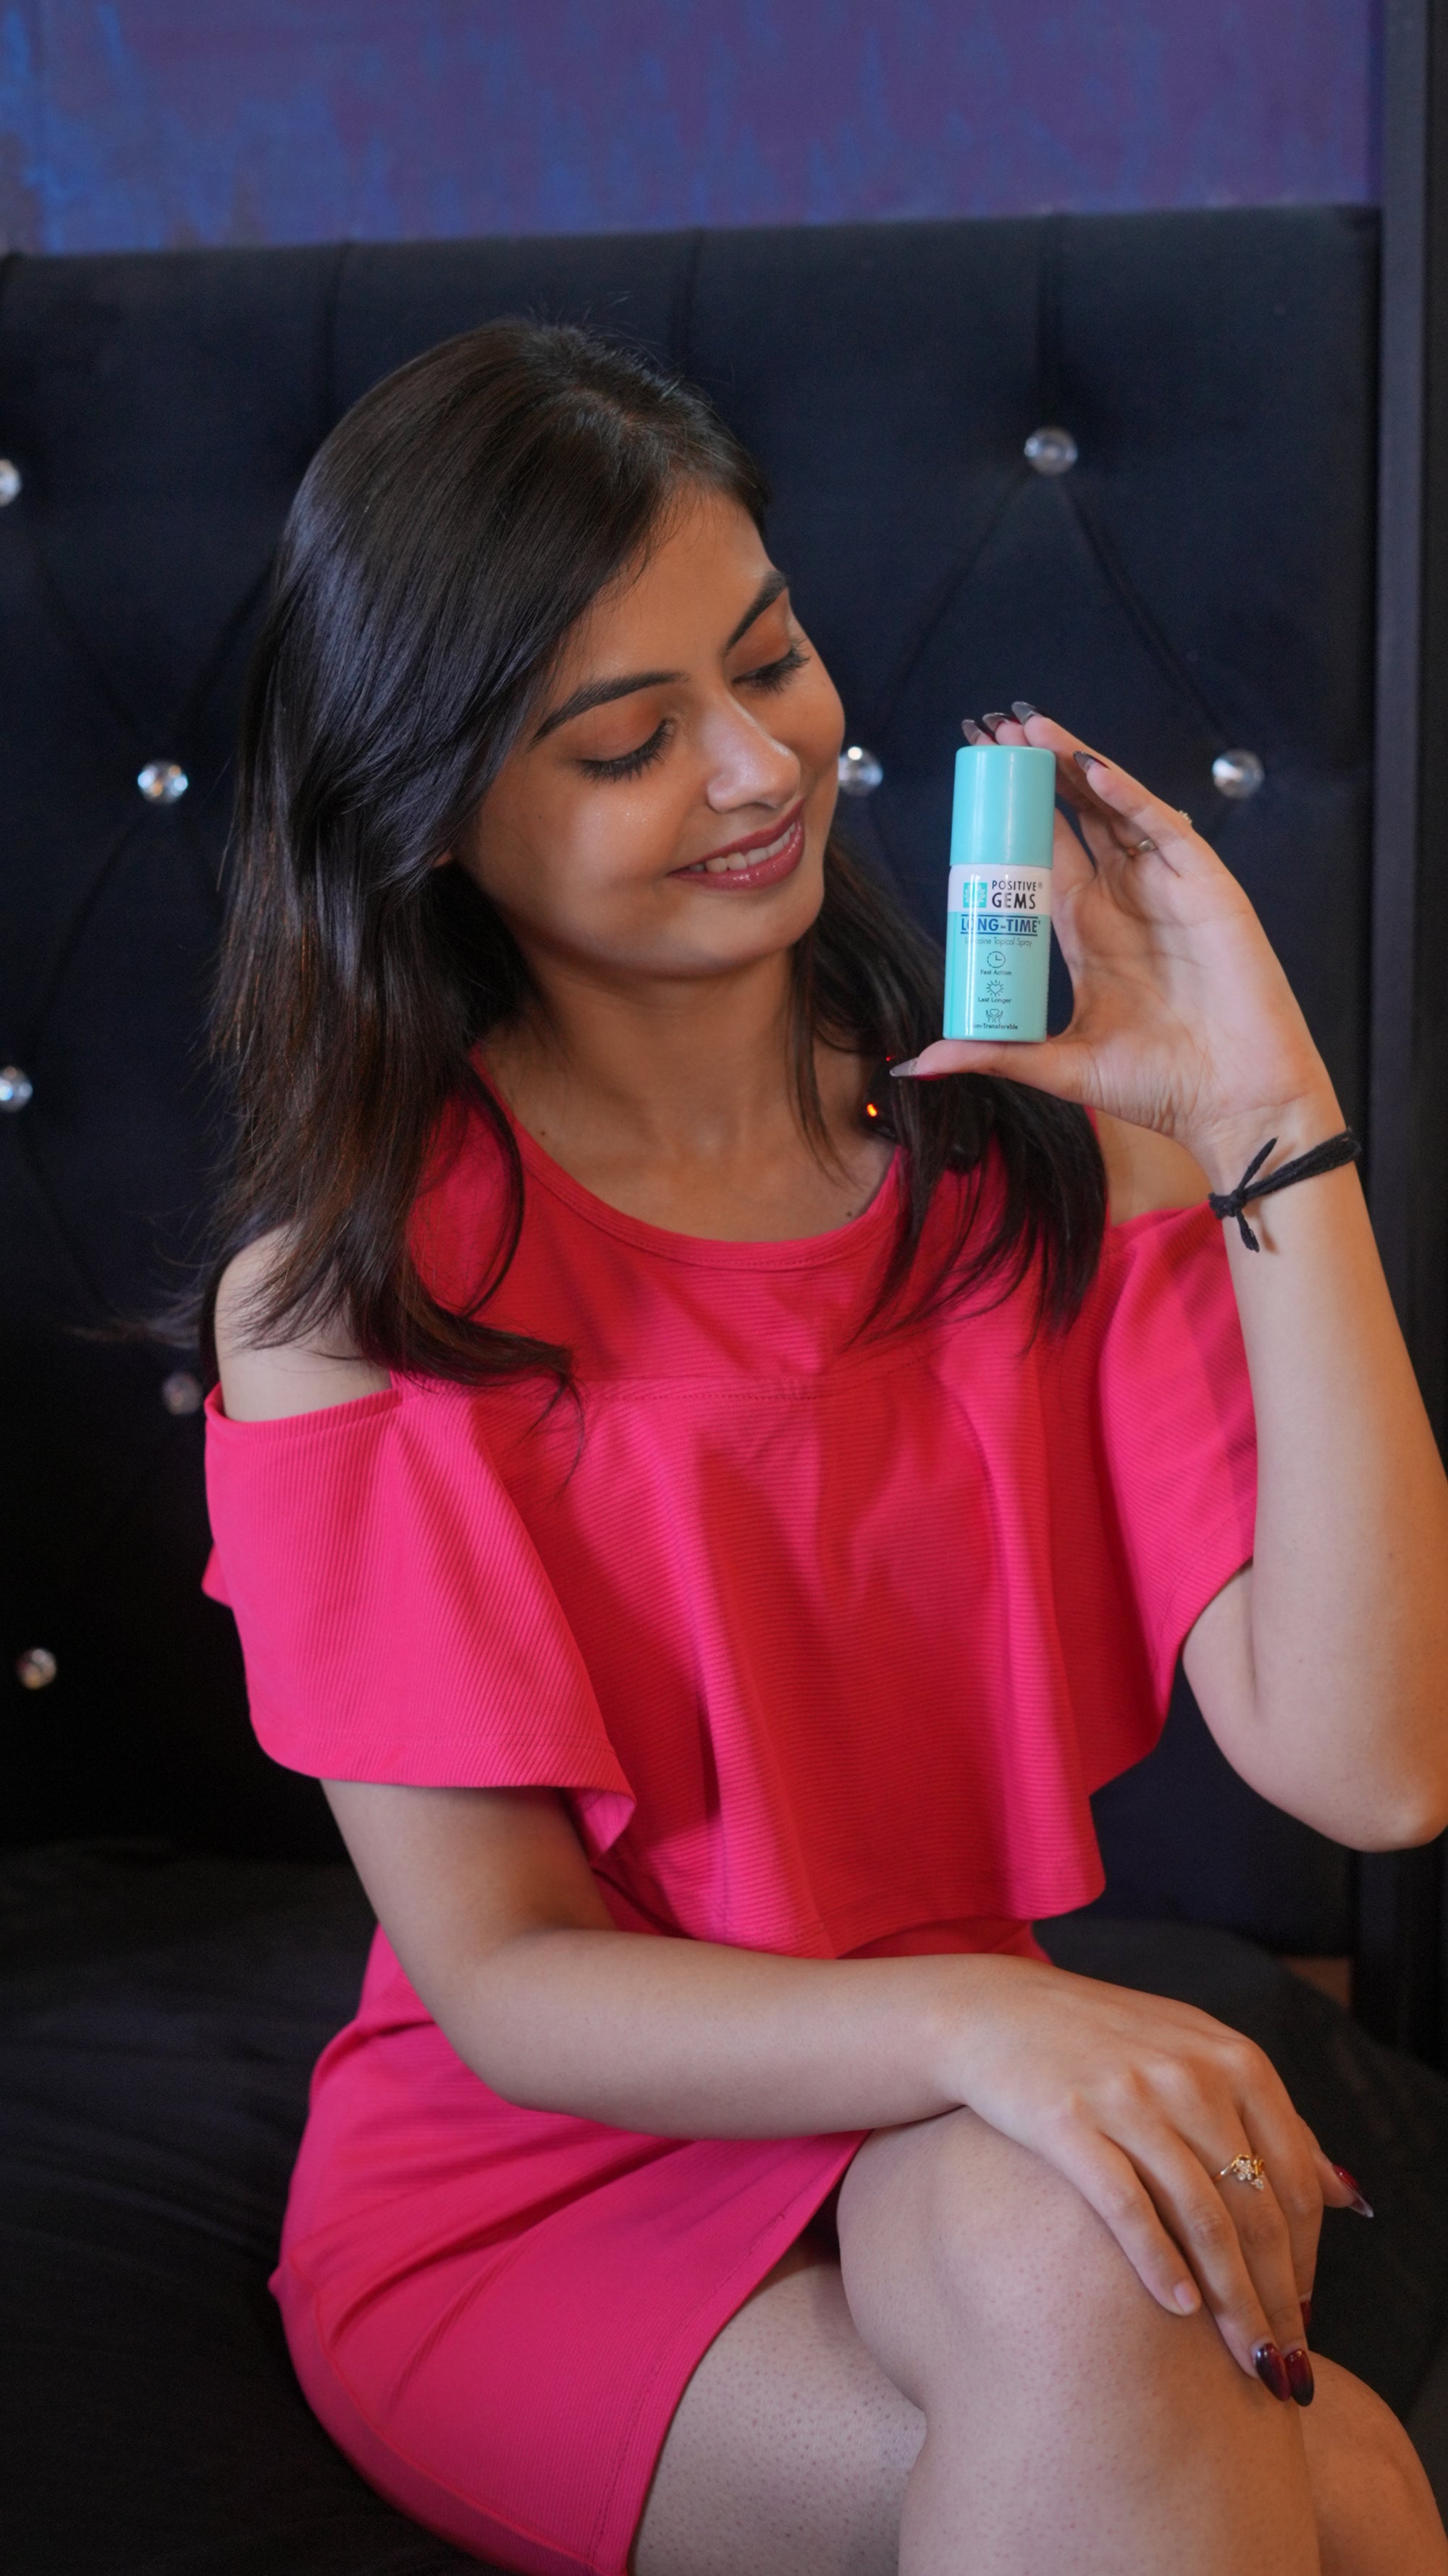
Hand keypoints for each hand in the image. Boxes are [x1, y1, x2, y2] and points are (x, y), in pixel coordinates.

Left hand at [896, 708, 1340, 1191]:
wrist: (1232, 1104)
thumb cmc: (1159, 1085)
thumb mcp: (1059, 1065)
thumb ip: (992, 1054)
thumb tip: (915, 1062)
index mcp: (1085, 928)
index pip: (1038, 854)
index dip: (1007, 817)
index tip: (971, 781)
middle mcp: (1121, 897)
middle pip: (1071, 815)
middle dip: (1032, 772)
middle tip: (989, 730)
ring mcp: (1162, 887)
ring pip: (1111, 806)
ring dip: (1070, 763)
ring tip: (1026, 726)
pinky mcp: (1204, 886)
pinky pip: (1161, 828)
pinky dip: (1126, 795)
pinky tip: (1089, 769)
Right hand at [949, 1956, 1364, 2389]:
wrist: (993, 2011)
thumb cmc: (1104, 2043)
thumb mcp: (1197, 2056)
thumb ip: (1269, 2120)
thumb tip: (1346, 2194)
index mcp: (1231, 2059)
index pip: (1293, 2180)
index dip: (1309, 2259)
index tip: (1307, 2316)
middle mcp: (1188, 2074)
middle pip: (1256, 2209)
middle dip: (1279, 2298)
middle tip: (1286, 2366)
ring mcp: (1127, 2095)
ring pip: (1203, 2219)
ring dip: (1232, 2301)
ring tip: (1246, 2360)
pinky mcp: (1066, 2119)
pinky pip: (1127, 2206)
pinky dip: (1160, 2264)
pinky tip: (1180, 2310)